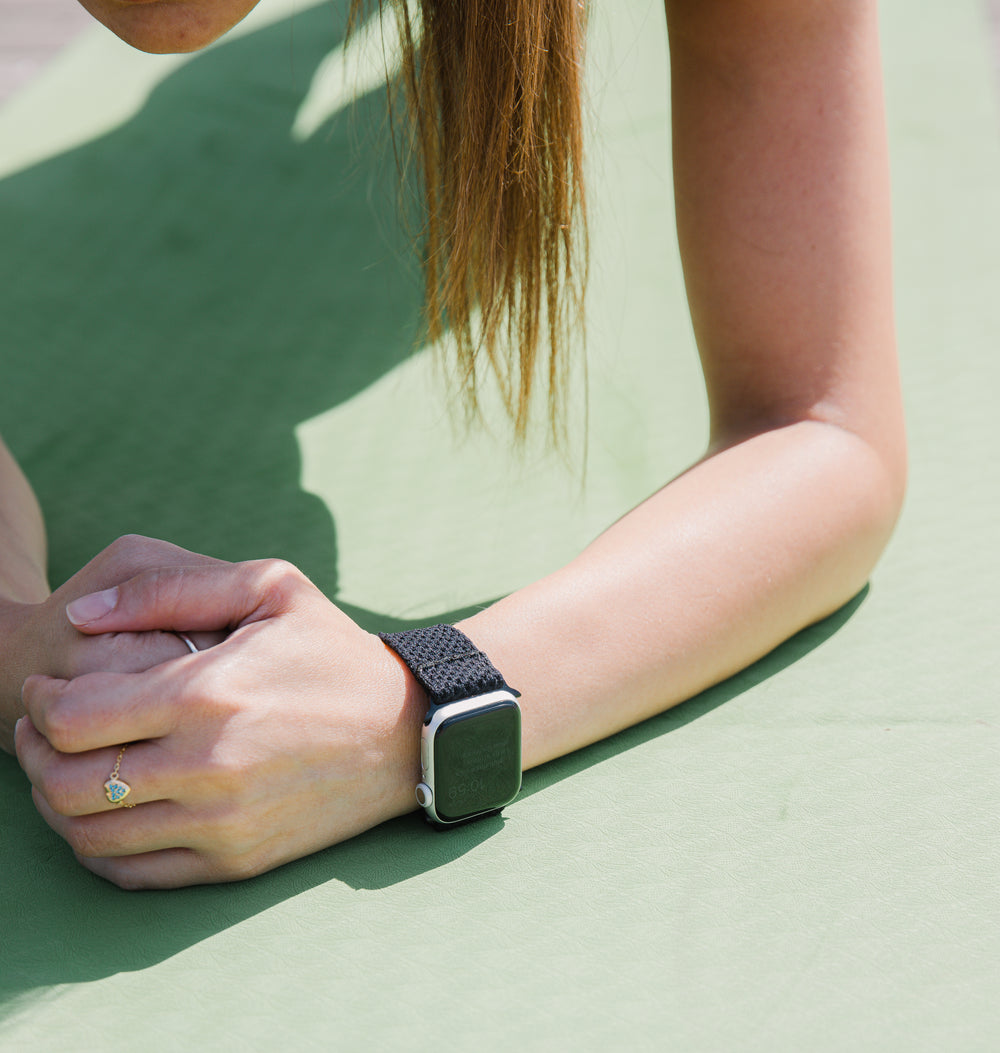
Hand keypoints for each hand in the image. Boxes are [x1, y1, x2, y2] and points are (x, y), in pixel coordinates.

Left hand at [15, 558, 425, 887]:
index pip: (70, 718)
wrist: (405, 730)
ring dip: (54, 804)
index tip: (46, 688)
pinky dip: (96, 850)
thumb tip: (82, 614)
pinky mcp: (235, 861)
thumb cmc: (334, 652)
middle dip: (31, 752)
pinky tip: (104, 816)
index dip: (38, 701)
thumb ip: (172, 589)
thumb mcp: (271, 588)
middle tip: (40, 730)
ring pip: (89, 835)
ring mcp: (220, 823)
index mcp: (206, 694)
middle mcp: (206, 767)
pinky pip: (132, 874)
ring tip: (64, 770)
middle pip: (65, 783)